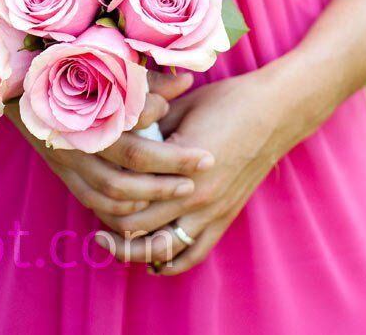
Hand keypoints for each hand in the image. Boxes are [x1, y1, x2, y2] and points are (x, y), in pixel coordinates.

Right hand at [5, 70, 214, 217]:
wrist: (14, 83)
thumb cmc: (66, 67)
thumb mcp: (105, 65)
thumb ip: (147, 79)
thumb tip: (188, 81)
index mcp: (87, 102)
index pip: (133, 121)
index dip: (162, 123)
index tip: (194, 134)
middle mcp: (76, 133)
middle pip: (130, 160)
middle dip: (171, 166)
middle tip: (205, 164)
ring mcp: (66, 156)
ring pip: (111, 189)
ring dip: (151, 193)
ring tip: (182, 187)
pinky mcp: (61, 170)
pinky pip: (92, 199)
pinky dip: (120, 208)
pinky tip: (144, 203)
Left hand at [95, 58, 322, 273]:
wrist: (274, 111)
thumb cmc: (227, 101)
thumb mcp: (181, 108)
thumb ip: (151, 129)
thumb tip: (124, 138)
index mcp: (178, 165)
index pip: (129, 194)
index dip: (104, 195)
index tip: (91, 188)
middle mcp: (194, 195)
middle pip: (138, 227)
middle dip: (111, 229)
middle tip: (93, 224)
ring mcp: (211, 210)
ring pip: (163, 248)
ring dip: (134, 252)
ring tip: (113, 246)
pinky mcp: (225, 216)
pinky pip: (195, 252)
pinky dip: (171, 263)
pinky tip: (154, 263)